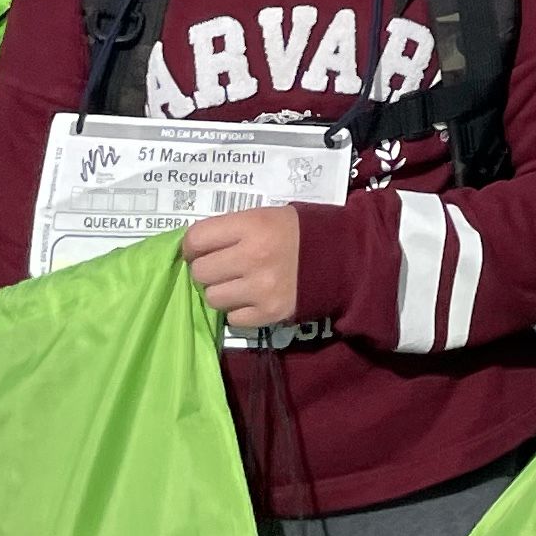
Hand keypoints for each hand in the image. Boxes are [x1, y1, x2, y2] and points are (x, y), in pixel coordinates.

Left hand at [185, 207, 301, 331]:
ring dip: (222, 292)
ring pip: (213, 298)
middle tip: (223, 268)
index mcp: (252, 225)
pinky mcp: (269, 314)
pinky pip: (233, 319)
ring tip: (240, 284)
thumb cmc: (298, 231)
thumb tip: (193, 248)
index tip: (199, 250)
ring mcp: (260, 288)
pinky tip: (254, 299)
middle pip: (201, 272)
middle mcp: (253, 256)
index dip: (192, 246)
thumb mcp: (265, 216)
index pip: (196, 238)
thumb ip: (230, 229)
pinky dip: (240, 311)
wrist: (342, 257)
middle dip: (208, 270)